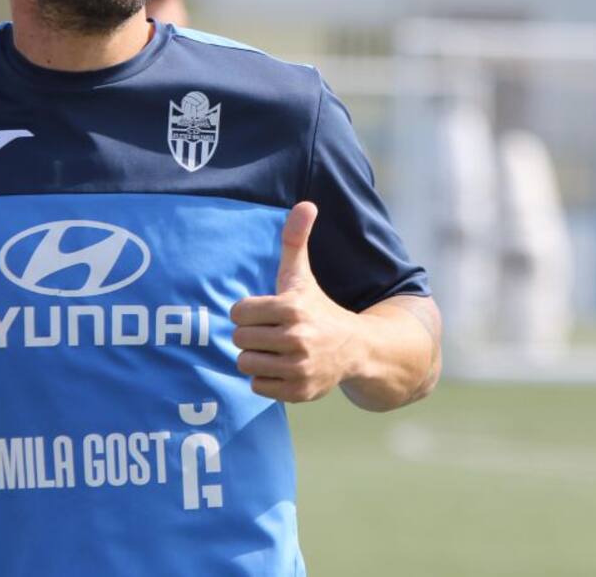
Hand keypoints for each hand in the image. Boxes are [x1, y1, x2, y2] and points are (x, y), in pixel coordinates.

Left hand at [230, 202, 359, 402]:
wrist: (356, 349)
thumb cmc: (318, 308)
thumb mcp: (303, 275)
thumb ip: (295, 239)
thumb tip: (305, 203)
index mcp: (292, 307)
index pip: (239, 312)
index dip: (248, 312)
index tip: (265, 312)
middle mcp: (296, 338)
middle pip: (239, 340)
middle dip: (251, 336)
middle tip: (270, 333)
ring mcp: (299, 367)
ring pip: (246, 365)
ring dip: (256, 359)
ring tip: (275, 351)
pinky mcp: (299, 391)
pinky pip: (258, 387)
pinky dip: (266, 380)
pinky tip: (284, 368)